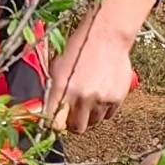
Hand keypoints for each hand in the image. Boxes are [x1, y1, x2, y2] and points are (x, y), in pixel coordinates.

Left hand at [43, 12, 141, 131]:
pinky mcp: (116, 98)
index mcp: (62, 88)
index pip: (55, 124)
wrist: (106, 36)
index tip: (58, 122)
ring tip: (90, 98)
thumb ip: (53, 91)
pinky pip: (108, 115)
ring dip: (90, 115)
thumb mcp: (58, 67)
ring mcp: (100, 99)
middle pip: (76, 128)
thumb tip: (48, 111)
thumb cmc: (79, 48)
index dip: (56, 125)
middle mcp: (81, 96)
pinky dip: (104, 109)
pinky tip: (102, 94)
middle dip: (74, 123)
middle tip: (74, 114)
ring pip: (93, 122)